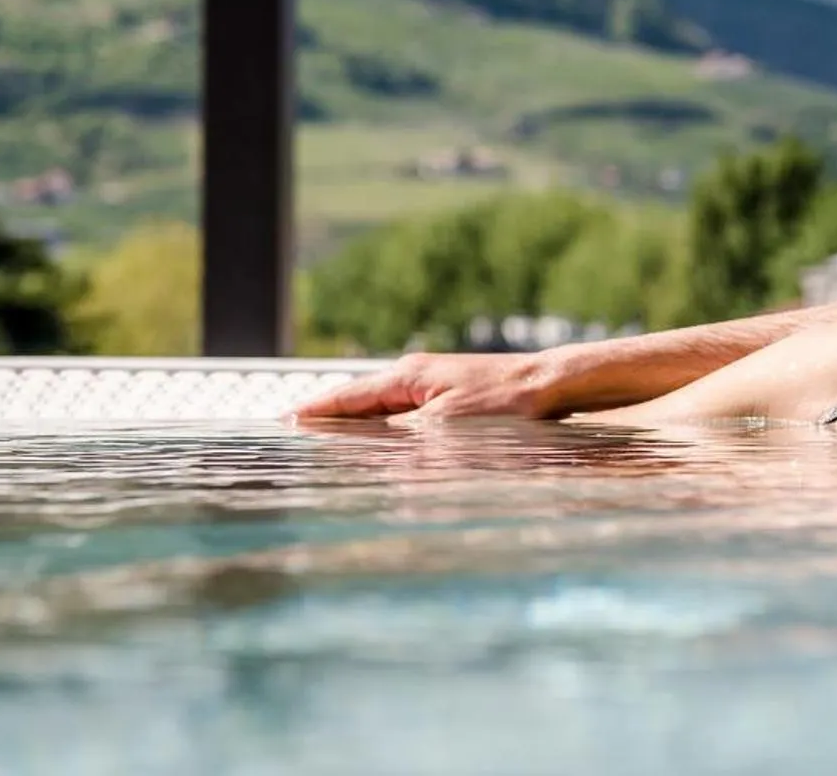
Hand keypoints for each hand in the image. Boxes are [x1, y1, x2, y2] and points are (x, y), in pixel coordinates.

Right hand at [289, 351, 554, 421]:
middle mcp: (416, 376)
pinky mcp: (454, 399)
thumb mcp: (447, 429)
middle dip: (330, 418)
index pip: (348, 397)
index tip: (284, 421)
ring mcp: (435, 385)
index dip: (316, 411)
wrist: (552, 385)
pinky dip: (387, 429)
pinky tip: (385, 445)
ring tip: (329, 442)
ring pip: (384, 410)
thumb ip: (403, 444)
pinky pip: (406, 415)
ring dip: (359, 426)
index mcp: (407, 377)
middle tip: (296, 433)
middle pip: (361, 401)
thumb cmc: (505, 404)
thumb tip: (370, 461)